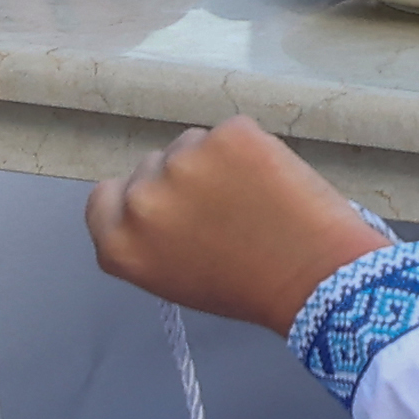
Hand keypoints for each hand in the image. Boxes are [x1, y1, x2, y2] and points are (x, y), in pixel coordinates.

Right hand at [84, 117, 385, 337]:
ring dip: (213, 161)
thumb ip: (149, 237)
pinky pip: (230, 131)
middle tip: (220, 209)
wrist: (314, 274)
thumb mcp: (172, 275)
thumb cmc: (247, 286)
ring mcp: (184, 161)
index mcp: (120, 243)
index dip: (135, 197)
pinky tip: (269, 179)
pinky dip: (248, 148)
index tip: (166, 204)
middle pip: (149, 166)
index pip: (105, 197)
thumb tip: (154, 202)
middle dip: (179, 180)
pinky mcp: (228, 134)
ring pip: (190, 144)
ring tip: (250, 199)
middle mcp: (141, 200)